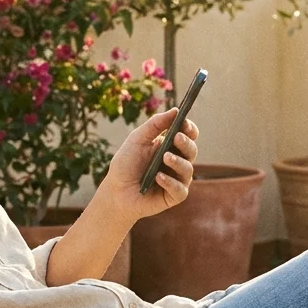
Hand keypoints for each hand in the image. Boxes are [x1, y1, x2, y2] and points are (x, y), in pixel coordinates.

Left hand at [94, 108, 200, 224]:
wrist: (115, 192)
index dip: (189, 128)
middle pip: (192, 150)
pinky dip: (171, 183)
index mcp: (170, 146)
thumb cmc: (126, 164)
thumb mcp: (137, 140)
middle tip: (177, 137)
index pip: (188, 135)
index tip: (184, 123)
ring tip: (165, 157)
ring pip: (188, 170)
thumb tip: (175, 111)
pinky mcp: (173, 196)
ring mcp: (177, 179)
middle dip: (186, 143)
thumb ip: (155, 125)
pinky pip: (180, 190)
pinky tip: (159, 177)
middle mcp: (177, 162)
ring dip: (178, 162)